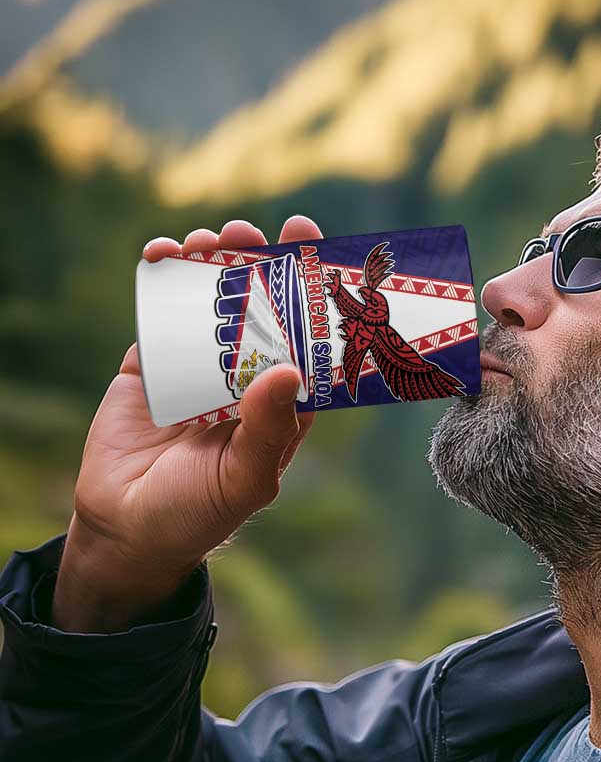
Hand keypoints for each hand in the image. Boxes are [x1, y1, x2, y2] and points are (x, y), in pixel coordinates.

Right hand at [52, 217, 323, 632]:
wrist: (126, 529)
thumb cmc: (200, 512)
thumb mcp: (245, 478)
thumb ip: (268, 428)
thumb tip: (289, 369)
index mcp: (281, 403)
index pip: (306, 340)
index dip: (312, 295)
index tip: (314, 248)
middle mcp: (245, 378)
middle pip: (260, 308)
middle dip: (259, 265)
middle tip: (254, 232)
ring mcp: (198, 367)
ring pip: (211, 302)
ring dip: (212, 263)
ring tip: (211, 238)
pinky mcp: (152, 364)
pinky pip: (160, 313)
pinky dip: (161, 279)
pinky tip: (163, 254)